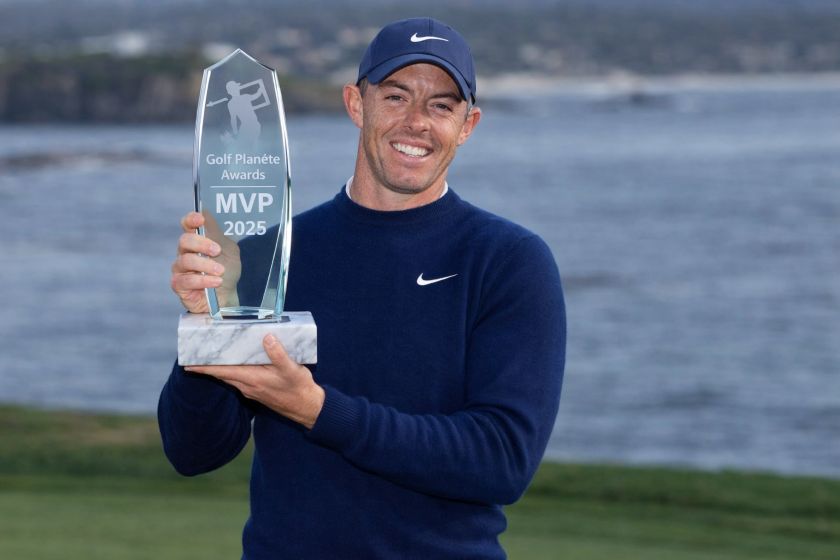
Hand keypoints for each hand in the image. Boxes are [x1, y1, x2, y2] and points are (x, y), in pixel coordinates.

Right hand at [171, 211, 241, 312]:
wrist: (228, 296)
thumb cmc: (227, 271)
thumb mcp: (228, 250)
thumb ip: (218, 234)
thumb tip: (206, 214)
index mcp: (197, 241)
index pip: (187, 225)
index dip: (190, 220)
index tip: (200, 219)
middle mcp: (185, 253)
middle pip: (184, 241)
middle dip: (201, 244)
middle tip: (216, 251)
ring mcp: (180, 269)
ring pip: (185, 261)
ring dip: (205, 265)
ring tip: (220, 271)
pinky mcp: (179, 286)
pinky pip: (186, 280)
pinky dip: (203, 280)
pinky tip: (216, 281)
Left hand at [185, 335, 324, 428]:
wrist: (307, 408)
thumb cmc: (298, 389)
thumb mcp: (291, 369)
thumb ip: (278, 353)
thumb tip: (267, 337)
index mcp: (252, 379)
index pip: (222, 372)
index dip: (204, 368)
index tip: (188, 365)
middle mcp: (247, 386)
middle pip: (221, 374)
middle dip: (207, 366)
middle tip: (195, 354)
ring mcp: (252, 389)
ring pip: (229, 377)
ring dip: (218, 368)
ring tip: (209, 356)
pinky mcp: (257, 390)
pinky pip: (238, 378)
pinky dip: (231, 370)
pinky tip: (234, 362)